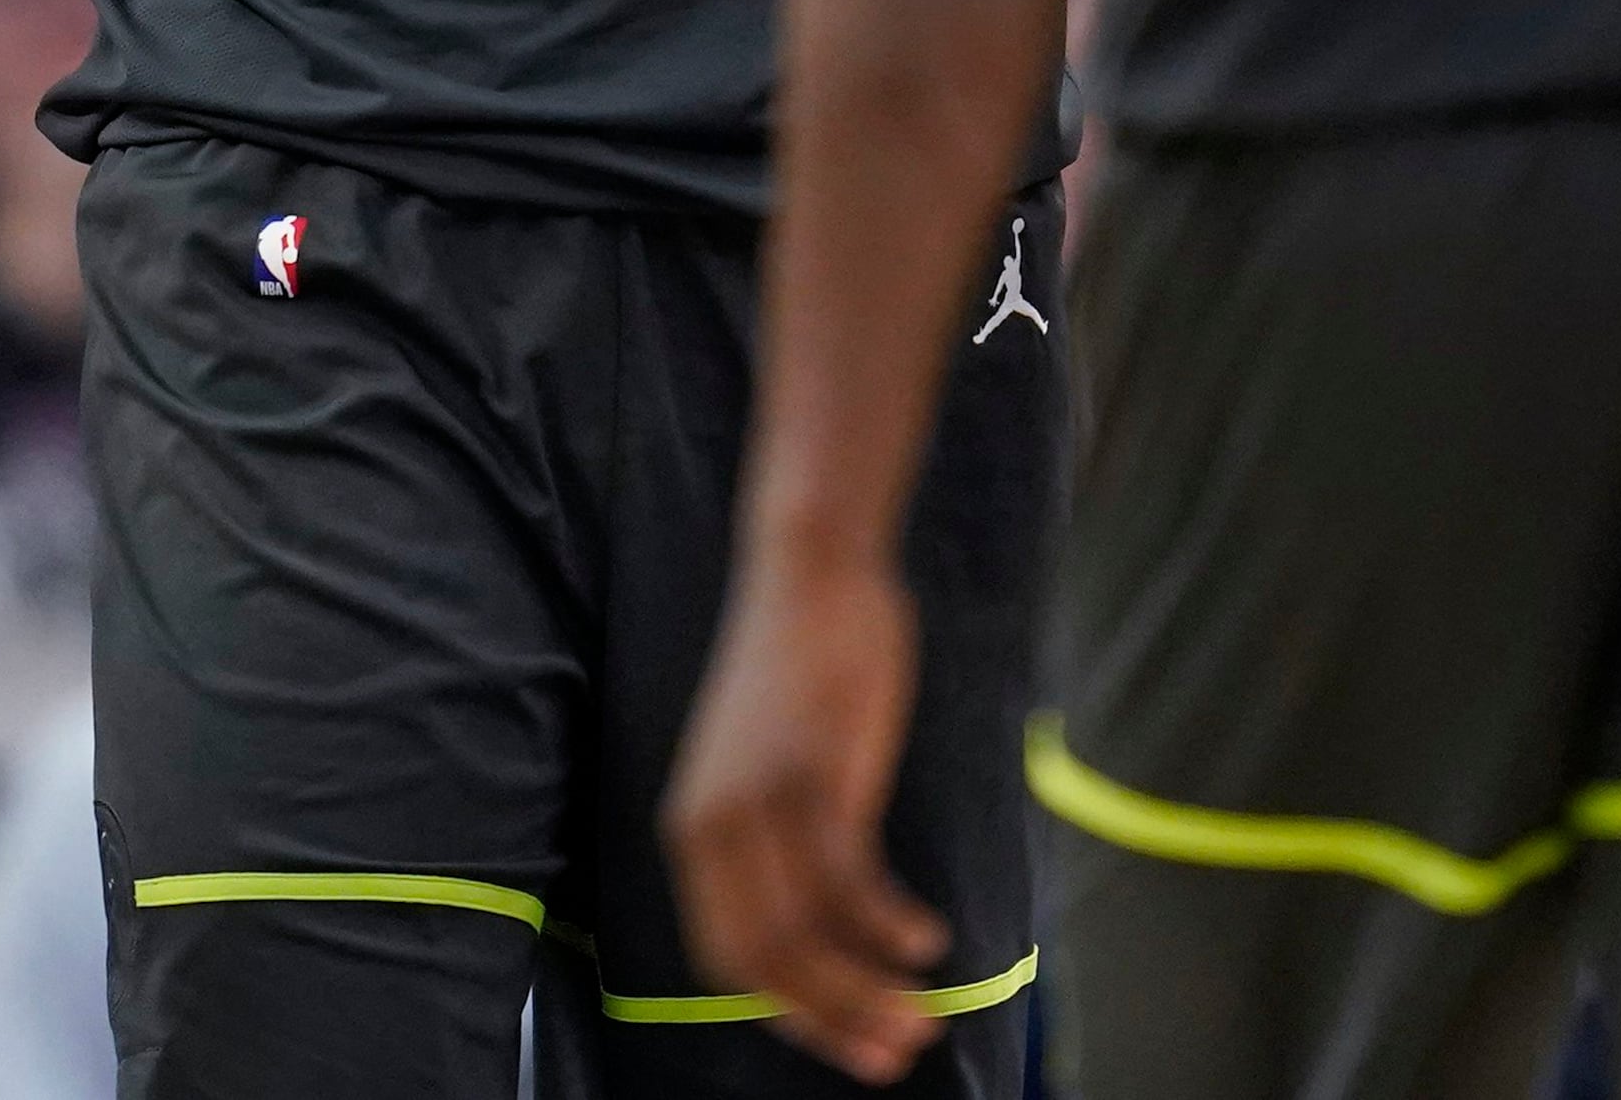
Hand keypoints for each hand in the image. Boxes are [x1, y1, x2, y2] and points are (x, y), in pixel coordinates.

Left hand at [664, 549, 939, 1080]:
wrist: (809, 570)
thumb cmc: (800, 668)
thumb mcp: (765, 766)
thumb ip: (776, 842)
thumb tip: (824, 921)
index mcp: (693, 833)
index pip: (728, 960)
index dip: (792, 1015)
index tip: (849, 1045)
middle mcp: (711, 828)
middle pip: (767, 964)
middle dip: (835, 1022)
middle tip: (896, 1055)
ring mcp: (759, 802)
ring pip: (808, 936)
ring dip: (869, 989)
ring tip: (920, 1016)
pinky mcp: (811, 774)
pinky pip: (850, 880)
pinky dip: (889, 925)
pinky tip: (927, 940)